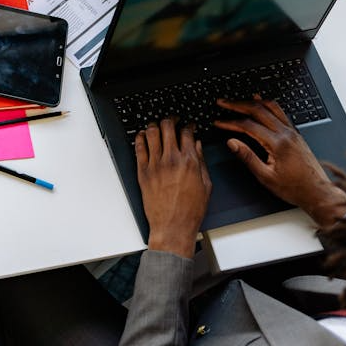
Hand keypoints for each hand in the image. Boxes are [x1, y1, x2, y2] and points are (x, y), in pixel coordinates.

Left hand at [135, 119, 210, 257]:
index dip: (188, 125)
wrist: (173, 226)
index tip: (188, 125)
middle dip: (171, 119)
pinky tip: (143, 135)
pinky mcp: (143, 171)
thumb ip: (201, 162)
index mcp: (189, 162)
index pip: (187, 133)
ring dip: (155, 125)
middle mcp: (171, 160)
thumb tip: (197, 146)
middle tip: (172, 119)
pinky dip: (141, 137)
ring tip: (157, 125)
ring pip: (152, 133)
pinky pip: (139, 148)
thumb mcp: (206, 185)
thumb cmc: (190, 210)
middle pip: (168, 127)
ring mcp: (155, 165)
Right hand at [214, 97, 345, 227]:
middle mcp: (286, 134)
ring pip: (270, 107)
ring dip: (252, 102)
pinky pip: (280, 112)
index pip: (248, 125)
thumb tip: (232, 142)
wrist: (318, 192)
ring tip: (238, 100)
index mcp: (277, 143)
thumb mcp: (265, 177)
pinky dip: (267, 105)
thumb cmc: (294, 188)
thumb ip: (247, 157)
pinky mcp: (296, 134)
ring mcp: (292, 132)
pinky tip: (261, 103)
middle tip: (223, 103)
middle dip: (237, 105)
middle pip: (258, 110)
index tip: (218, 122)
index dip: (230, 122)